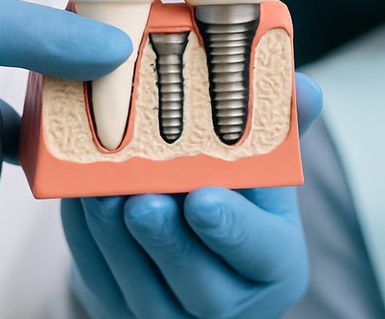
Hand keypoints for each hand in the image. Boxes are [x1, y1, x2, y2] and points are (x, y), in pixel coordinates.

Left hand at [63, 72, 323, 318]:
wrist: (192, 237)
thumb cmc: (235, 194)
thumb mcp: (263, 165)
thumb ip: (278, 129)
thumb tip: (307, 89)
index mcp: (276, 264)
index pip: (261, 252)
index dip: (231, 228)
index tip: (202, 198)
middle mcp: (230, 303)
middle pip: (198, 282)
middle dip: (165, 238)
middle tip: (141, 197)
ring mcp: (173, 317)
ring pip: (141, 287)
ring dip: (116, 238)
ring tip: (97, 191)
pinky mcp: (123, 313)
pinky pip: (101, 282)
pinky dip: (88, 242)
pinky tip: (77, 200)